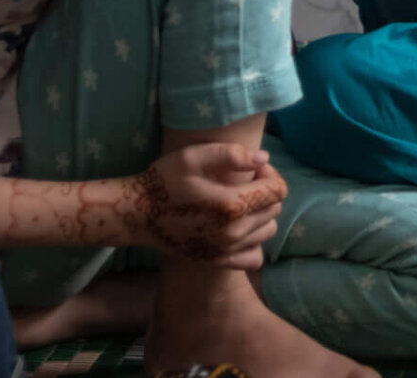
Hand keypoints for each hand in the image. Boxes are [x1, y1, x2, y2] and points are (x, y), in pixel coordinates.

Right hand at [123, 142, 286, 267]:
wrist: (138, 214)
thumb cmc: (165, 180)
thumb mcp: (193, 157)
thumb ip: (231, 154)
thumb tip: (264, 159)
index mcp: (231, 205)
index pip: (278, 190)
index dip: (270, 175)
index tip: (253, 170)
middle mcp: (233, 232)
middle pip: (274, 210)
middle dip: (266, 192)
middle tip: (244, 183)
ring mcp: (226, 250)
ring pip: (267, 231)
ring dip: (261, 215)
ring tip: (240, 204)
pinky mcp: (218, 261)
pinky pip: (254, 257)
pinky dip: (252, 242)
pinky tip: (236, 228)